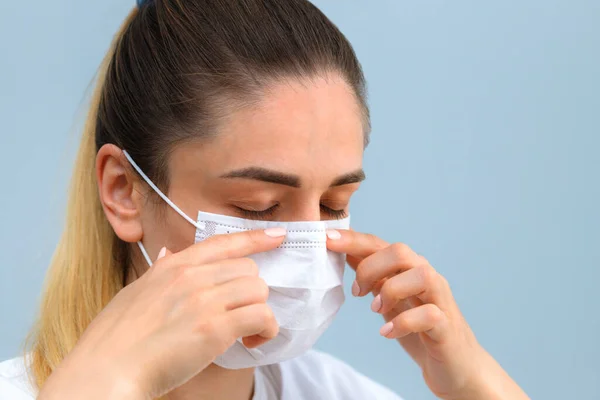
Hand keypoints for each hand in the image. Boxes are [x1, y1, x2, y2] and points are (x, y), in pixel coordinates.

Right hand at [39, 229, 285, 399]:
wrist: (104, 370)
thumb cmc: (115, 338)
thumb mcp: (134, 292)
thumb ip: (158, 271)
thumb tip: (168, 252)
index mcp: (173, 266)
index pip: (223, 242)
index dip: (255, 237)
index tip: (278, 235)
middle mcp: (191, 277)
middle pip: (247, 269)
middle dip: (251, 291)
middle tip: (242, 313)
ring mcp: (204, 300)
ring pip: (258, 290)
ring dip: (260, 311)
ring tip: (249, 332)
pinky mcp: (215, 327)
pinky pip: (261, 316)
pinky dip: (266, 329)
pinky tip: (255, 341)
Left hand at [327, 230, 528, 399]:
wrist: (455, 366)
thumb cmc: (418, 328)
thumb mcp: (388, 298)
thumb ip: (371, 275)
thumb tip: (343, 252)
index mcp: (408, 269)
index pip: (379, 244)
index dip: (353, 240)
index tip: (327, 240)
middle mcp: (427, 278)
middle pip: (401, 251)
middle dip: (371, 268)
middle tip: (357, 292)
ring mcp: (440, 300)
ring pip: (423, 275)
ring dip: (391, 290)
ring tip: (375, 309)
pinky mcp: (447, 327)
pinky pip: (430, 314)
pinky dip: (403, 322)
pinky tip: (386, 332)